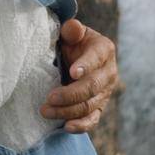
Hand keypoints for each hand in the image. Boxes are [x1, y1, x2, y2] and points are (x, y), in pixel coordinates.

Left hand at [40, 19, 117, 133]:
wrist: (76, 58)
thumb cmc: (71, 43)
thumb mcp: (71, 33)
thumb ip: (72, 30)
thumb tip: (73, 28)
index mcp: (104, 49)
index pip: (95, 58)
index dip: (85, 65)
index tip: (71, 72)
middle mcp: (109, 72)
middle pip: (92, 87)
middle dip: (70, 94)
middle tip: (49, 97)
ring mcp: (105, 92)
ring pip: (89, 105)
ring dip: (67, 111)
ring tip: (45, 111)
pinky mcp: (99, 107)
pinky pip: (93, 120)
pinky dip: (81, 126)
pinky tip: (66, 127)